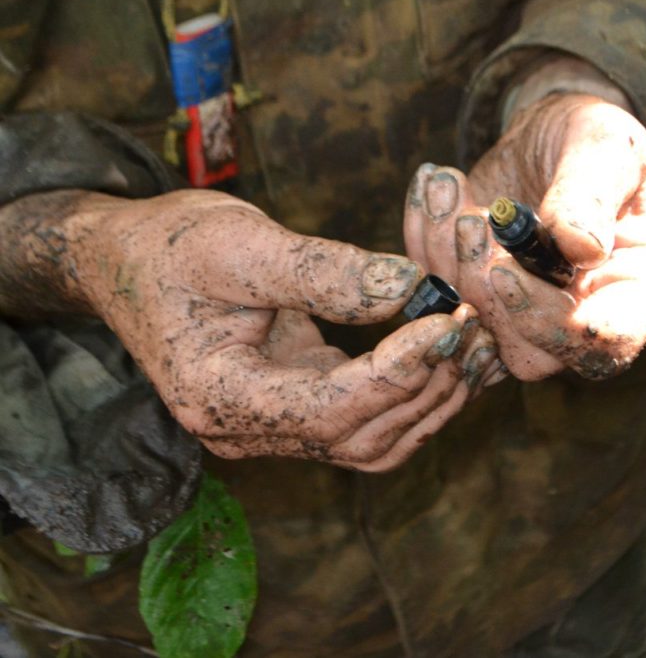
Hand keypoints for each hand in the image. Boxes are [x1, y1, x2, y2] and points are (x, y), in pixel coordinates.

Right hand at [69, 190, 496, 471]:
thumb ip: (322, 271)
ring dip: (431, 398)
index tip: (449, 320)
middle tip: (477, 326)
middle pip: (361, 438)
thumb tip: (410, 285)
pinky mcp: (293, 409)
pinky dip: (413, 392)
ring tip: (477, 343)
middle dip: (428, 385)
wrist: (127, 261)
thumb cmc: (171, 246)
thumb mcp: (238, 244)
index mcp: (221, 397)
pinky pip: (367, 420)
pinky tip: (450, 353)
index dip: (399, 370)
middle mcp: (246, 430)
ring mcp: (271, 427)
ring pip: (373, 442)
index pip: (331, 407)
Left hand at [404, 93, 645, 380]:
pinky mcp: (486, 303)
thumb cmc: (594, 136)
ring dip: (447, 262)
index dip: (547, 322)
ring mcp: (532, 317)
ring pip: (477, 331)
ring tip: (447, 187)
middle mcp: (589, 316)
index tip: (503, 270)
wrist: (552, 134)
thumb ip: (593, 193)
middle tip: (469, 221)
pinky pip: (442, 302)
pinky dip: (424, 249)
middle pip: (530, 354)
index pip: (604, 344)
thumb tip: (579, 248)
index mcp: (642, 287)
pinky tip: (433, 192)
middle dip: (484, 292)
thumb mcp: (605, 144)